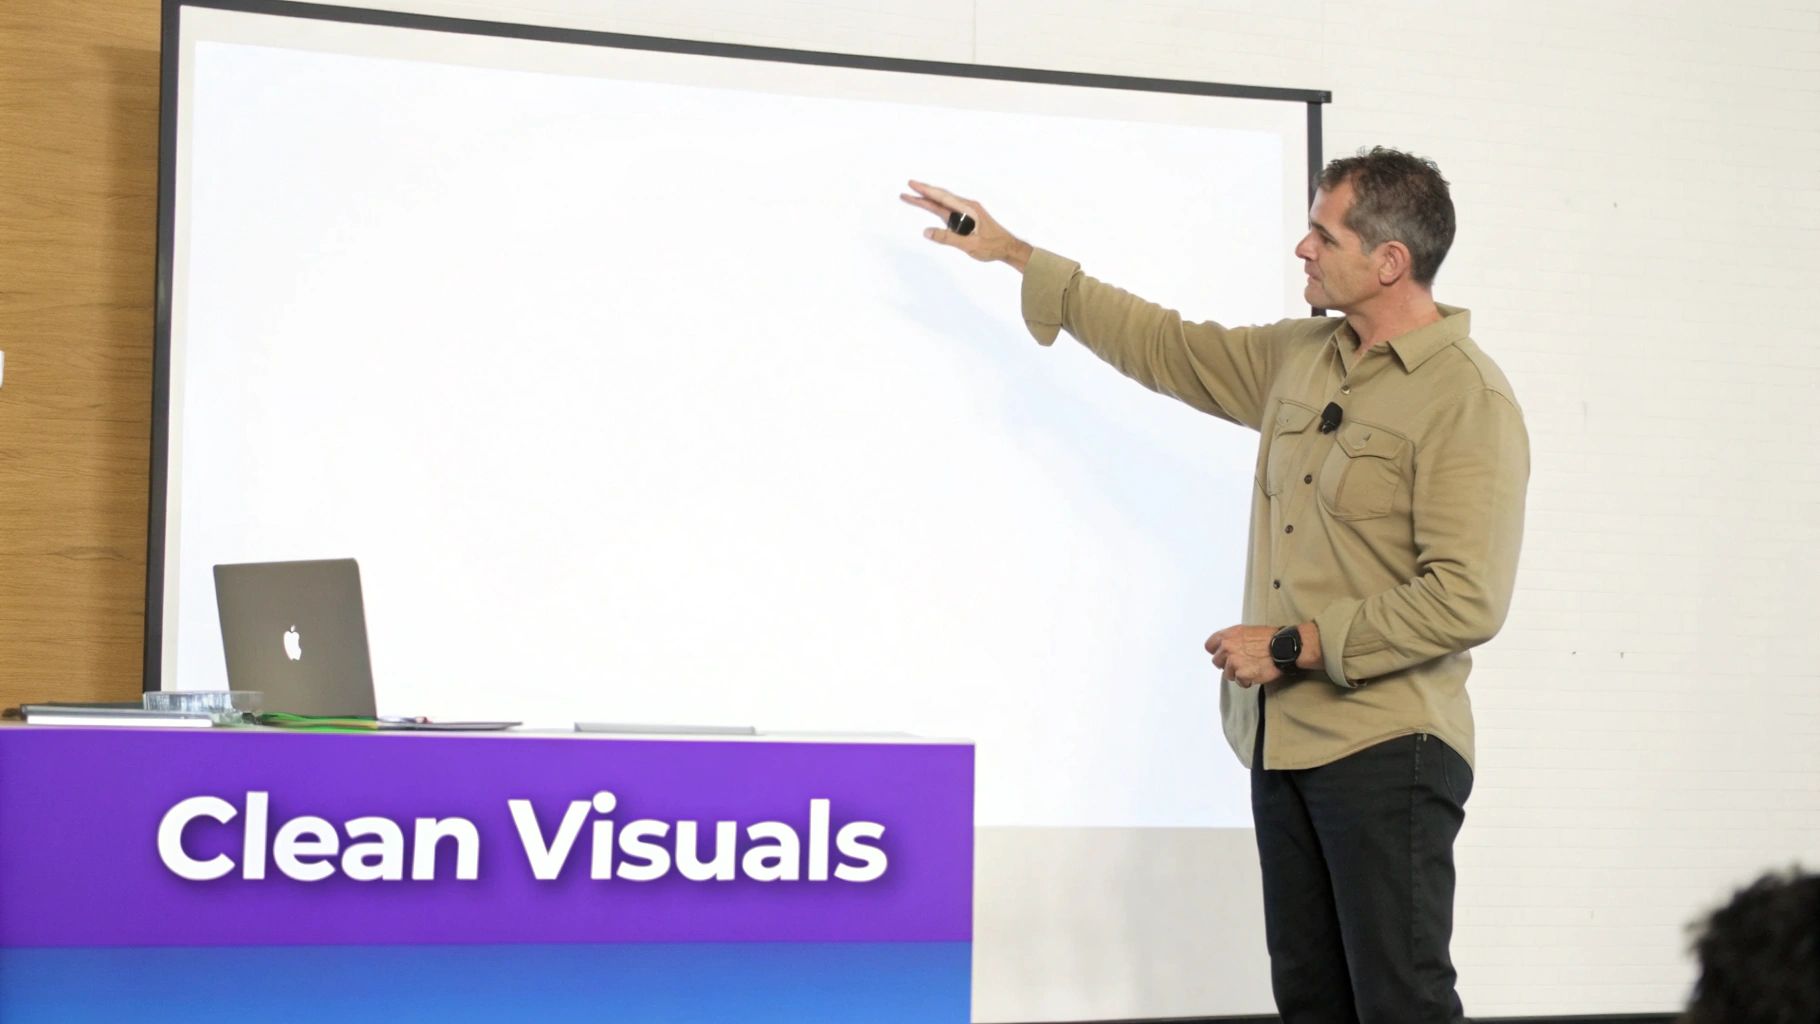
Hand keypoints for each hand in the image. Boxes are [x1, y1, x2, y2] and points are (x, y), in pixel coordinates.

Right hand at [900, 180, 1032, 268]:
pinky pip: (949, 210)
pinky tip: (931, 207)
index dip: (926, 191)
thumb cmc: (993, 246)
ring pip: (944, 203)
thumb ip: (948, 238)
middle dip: (923, 193)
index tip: (912, 185)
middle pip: (941, 198)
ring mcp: (967, 212)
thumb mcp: (969, 245)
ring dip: (928, 200)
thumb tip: (927, 232)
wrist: (1009, 247)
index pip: (942, 198)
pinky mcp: (968, 218)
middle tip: (907, 188)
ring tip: (913, 198)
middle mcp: (967, 207)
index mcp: (968, 209)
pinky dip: (937, 207)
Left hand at [1204, 625, 1282, 688]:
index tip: (1223, 655)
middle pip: (1217, 662)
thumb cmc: (1270, 638)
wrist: (1284, 647)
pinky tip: (1256, 674)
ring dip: (1238, 674)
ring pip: (1227, 674)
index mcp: (1229, 634)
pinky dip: (1247, 681)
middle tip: (1241, 663)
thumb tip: (1226, 646)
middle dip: (1227, 664)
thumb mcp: (1247, 631)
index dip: (1217, 651)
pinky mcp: (1241, 674)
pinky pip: (1239, 682)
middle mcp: (1228, 647)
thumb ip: (1233, 638)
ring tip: (1251, 668)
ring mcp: (1234, 661)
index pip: (1210, 646)